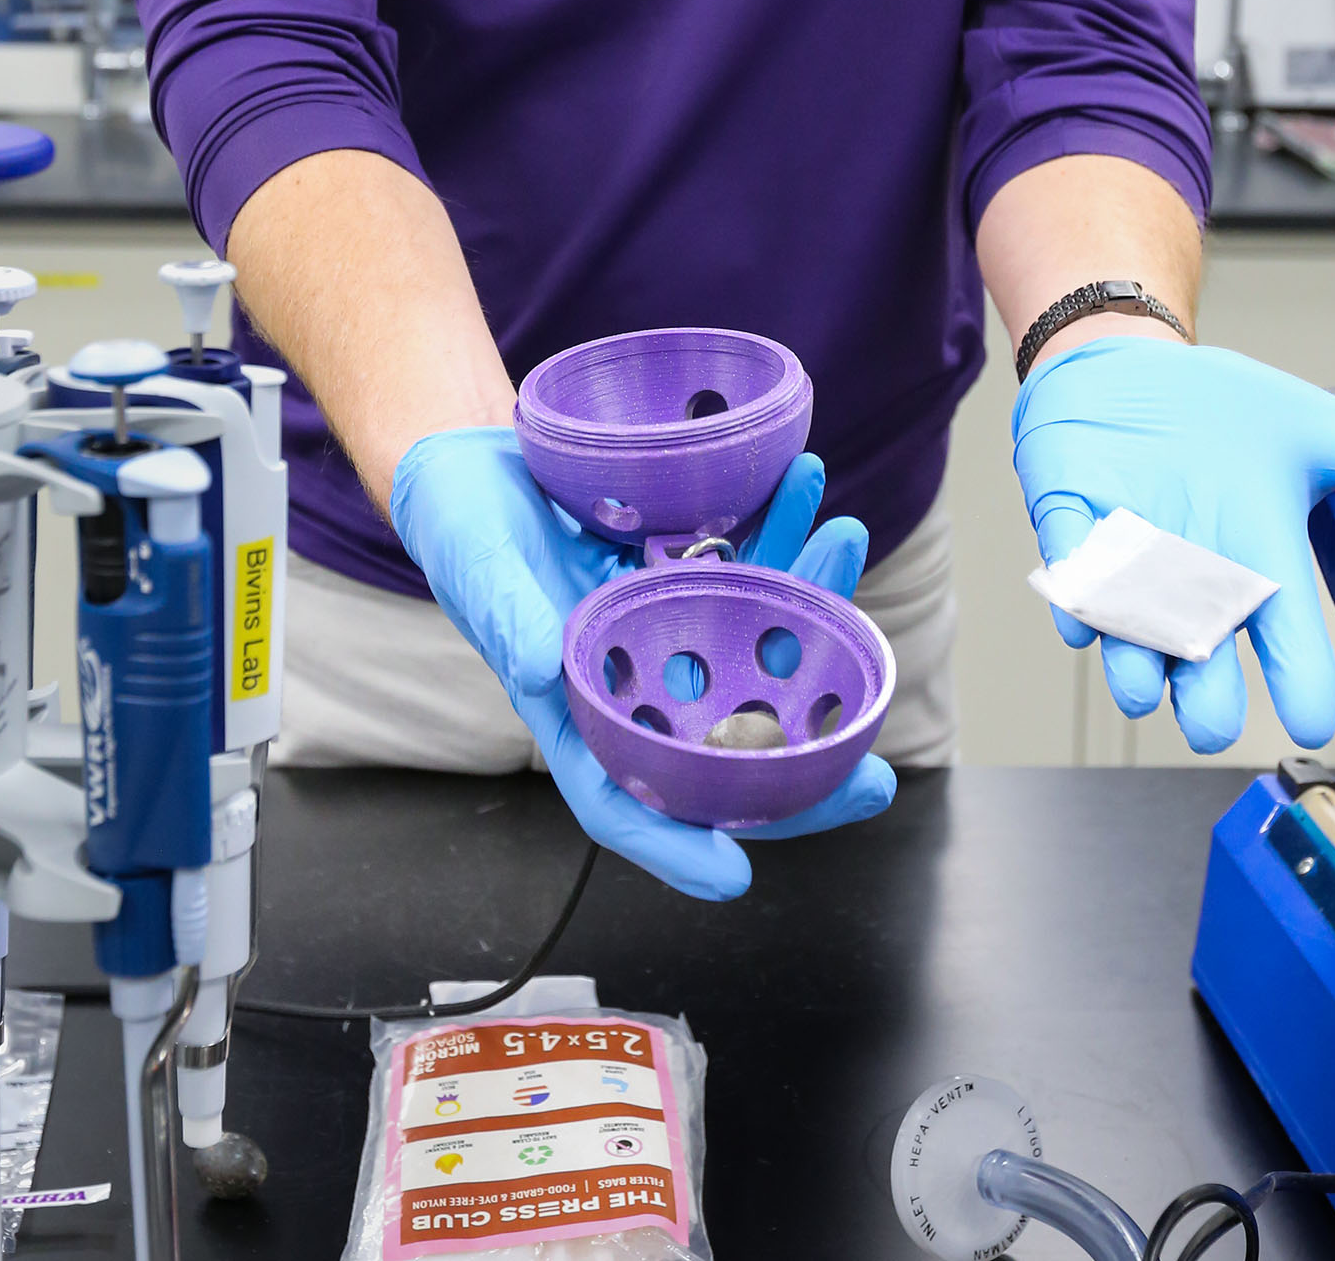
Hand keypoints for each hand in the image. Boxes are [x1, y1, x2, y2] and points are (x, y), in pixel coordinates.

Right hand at [391, 426, 895, 898]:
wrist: (476, 459)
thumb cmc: (460, 526)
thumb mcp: (474, 567)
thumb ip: (507, 617)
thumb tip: (542, 668)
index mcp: (575, 710)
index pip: (623, 799)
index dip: (674, 845)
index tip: (733, 876)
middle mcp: (638, 684)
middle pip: (726, 749)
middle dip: (806, 766)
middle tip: (875, 777)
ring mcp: (674, 630)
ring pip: (759, 650)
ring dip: (813, 604)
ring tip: (843, 538)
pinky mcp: (694, 571)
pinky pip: (755, 567)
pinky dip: (787, 532)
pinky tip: (808, 488)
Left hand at [1014, 336, 1334, 752]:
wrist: (1135, 368)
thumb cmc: (1224, 414)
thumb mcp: (1326, 437)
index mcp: (1257, 560)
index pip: (1287, 634)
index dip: (1300, 679)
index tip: (1312, 721)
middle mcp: (1190, 576)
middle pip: (1199, 655)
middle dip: (1202, 695)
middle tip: (1209, 724)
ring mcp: (1126, 555)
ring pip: (1127, 629)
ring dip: (1131, 658)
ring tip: (1141, 686)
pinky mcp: (1071, 525)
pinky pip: (1069, 569)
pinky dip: (1073, 591)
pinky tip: (1080, 609)